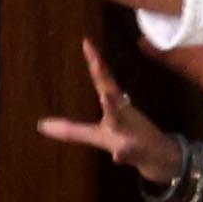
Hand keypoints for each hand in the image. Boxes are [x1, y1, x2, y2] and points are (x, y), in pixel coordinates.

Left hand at [37, 39, 186, 185]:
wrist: (162, 158)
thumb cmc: (128, 141)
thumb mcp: (97, 136)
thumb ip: (71, 130)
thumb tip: (40, 125)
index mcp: (115, 107)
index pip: (103, 81)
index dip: (95, 62)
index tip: (86, 43)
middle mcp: (123, 115)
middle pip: (112, 93)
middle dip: (104, 76)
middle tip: (97, 61)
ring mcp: (130, 133)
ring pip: (120, 120)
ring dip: (114, 109)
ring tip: (106, 97)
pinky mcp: (135, 152)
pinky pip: (127, 153)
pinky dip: (123, 154)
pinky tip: (118, 155)